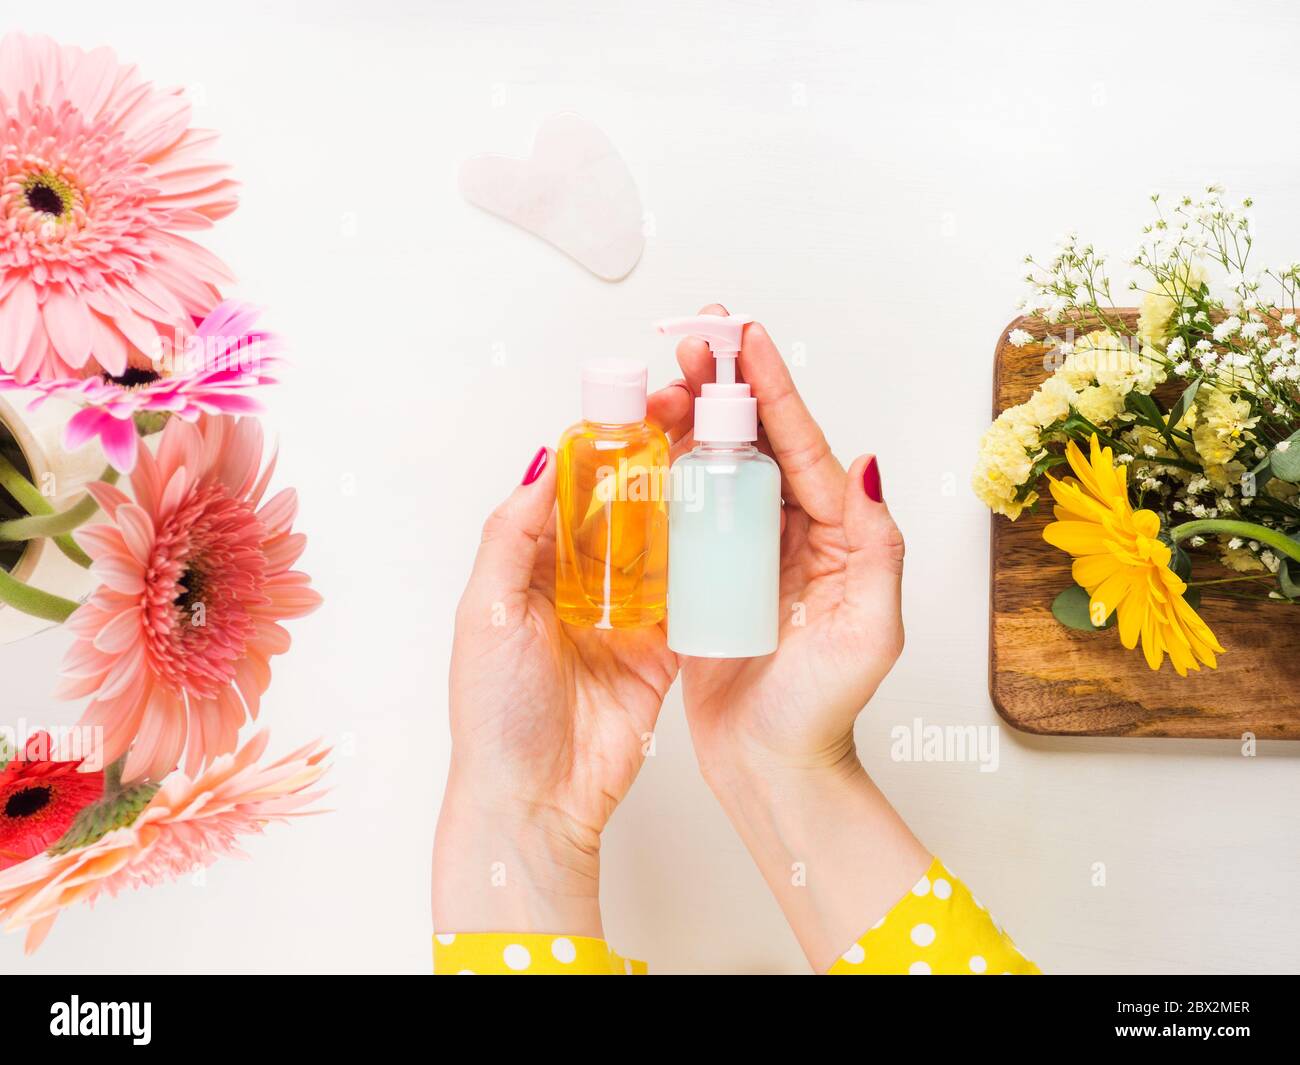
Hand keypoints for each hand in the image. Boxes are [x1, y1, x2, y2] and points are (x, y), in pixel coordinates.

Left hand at [433, 385, 691, 937]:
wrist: (535, 799)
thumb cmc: (495, 714)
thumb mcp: (489, 612)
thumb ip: (514, 534)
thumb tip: (547, 459)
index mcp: (533, 565)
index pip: (578, 485)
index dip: (612, 439)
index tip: (646, 398)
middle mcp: (582, 583)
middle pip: (629, 503)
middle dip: (662, 454)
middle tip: (699, 410)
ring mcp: (627, 614)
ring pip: (667, 540)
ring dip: (692, 496)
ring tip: (726, 447)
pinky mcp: (663, 649)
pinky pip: (693, 596)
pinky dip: (713, 562)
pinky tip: (738, 520)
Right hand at [672, 306, 929, 970]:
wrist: (773, 767)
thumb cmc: (822, 709)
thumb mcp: (871, 633)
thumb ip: (878, 550)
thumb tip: (866, 466)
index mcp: (838, 534)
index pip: (804, 446)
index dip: (773, 387)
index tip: (747, 337)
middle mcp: (796, 532)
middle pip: (759, 441)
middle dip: (728, 383)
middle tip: (696, 336)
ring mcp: (751, 550)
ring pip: (720, 466)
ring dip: (693, 417)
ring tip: (665, 375)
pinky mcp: (712, 575)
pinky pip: (690, 511)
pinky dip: (669, 471)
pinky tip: (646, 441)